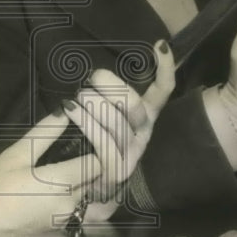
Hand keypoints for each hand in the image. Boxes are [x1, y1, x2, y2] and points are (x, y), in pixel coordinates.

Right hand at [0, 111, 94, 235]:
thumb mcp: (14, 156)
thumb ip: (44, 134)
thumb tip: (66, 111)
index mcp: (61, 183)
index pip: (99, 161)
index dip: (99, 145)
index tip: (91, 131)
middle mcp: (70, 204)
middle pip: (96, 178)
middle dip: (94, 159)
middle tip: (83, 140)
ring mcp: (65, 219)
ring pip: (88, 193)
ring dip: (85, 176)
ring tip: (70, 158)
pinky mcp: (57, 229)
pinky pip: (77, 206)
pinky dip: (75, 192)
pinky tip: (59, 182)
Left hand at [63, 40, 175, 215]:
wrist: (85, 192)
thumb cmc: (90, 146)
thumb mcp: (99, 117)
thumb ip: (102, 96)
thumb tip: (92, 73)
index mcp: (143, 117)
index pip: (163, 91)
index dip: (165, 69)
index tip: (160, 45)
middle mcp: (142, 134)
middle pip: (135, 104)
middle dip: (111, 87)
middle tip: (88, 80)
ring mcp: (131, 154)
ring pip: (118, 123)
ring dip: (94, 106)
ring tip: (75, 99)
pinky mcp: (116, 171)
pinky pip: (105, 144)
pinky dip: (86, 124)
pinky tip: (70, 113)